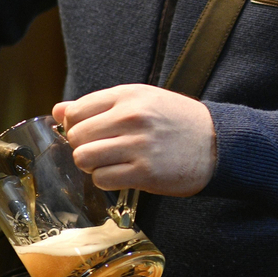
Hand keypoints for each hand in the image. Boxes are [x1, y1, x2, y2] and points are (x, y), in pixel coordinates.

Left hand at [53, 84, 215, 195]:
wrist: (219, 143)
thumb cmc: (179, 122)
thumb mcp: (143, 100)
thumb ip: (100, 104)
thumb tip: (59, 110)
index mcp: (129, 96)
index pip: (76, 111)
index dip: (75, 125)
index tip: (89, 132)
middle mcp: (132, 117)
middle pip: (76, 136)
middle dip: (83, 146)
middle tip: (102, 150)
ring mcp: (138, 145)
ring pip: (84, 158)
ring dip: (92, 165)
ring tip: (110, 163)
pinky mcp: (145, 173)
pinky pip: (102, 179)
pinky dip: (107, 180)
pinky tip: (123, 174)